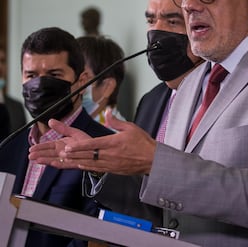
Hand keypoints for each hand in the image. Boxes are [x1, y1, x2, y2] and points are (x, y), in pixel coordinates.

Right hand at [29, 118, 91, 168]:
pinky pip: (64, 164)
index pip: (49, 145)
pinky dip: (57, 164)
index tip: (32, 148)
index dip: (40, 147)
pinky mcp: (73, 163)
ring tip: (36, 160)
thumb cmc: (86, 141)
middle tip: (30, 156)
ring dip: (45, 160)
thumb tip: (50, 121)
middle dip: (39, 154)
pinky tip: (50, 163)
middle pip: (49, 153)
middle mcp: (63, 152)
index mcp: (62, 144)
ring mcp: (67, 159)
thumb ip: (62, 128)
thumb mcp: (73, 132)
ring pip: (54, 159)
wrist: (98, 149)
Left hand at [30, 111, 156, 174]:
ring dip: (76, 160)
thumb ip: (116, 121)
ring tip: (65, 159)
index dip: (79, 146)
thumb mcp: (131, 128)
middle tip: (60, 153)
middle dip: (73, 154)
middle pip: (88, 155)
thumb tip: (107, 111)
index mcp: (113, 143)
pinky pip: (96, 169)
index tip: (68, 146)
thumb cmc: (143, 143)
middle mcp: (110, 155)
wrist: (153, 160)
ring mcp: (111, 164)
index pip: (93, 145)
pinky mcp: (113, 170)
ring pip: (90, 163)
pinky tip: (80, 164)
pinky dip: (86, 166)